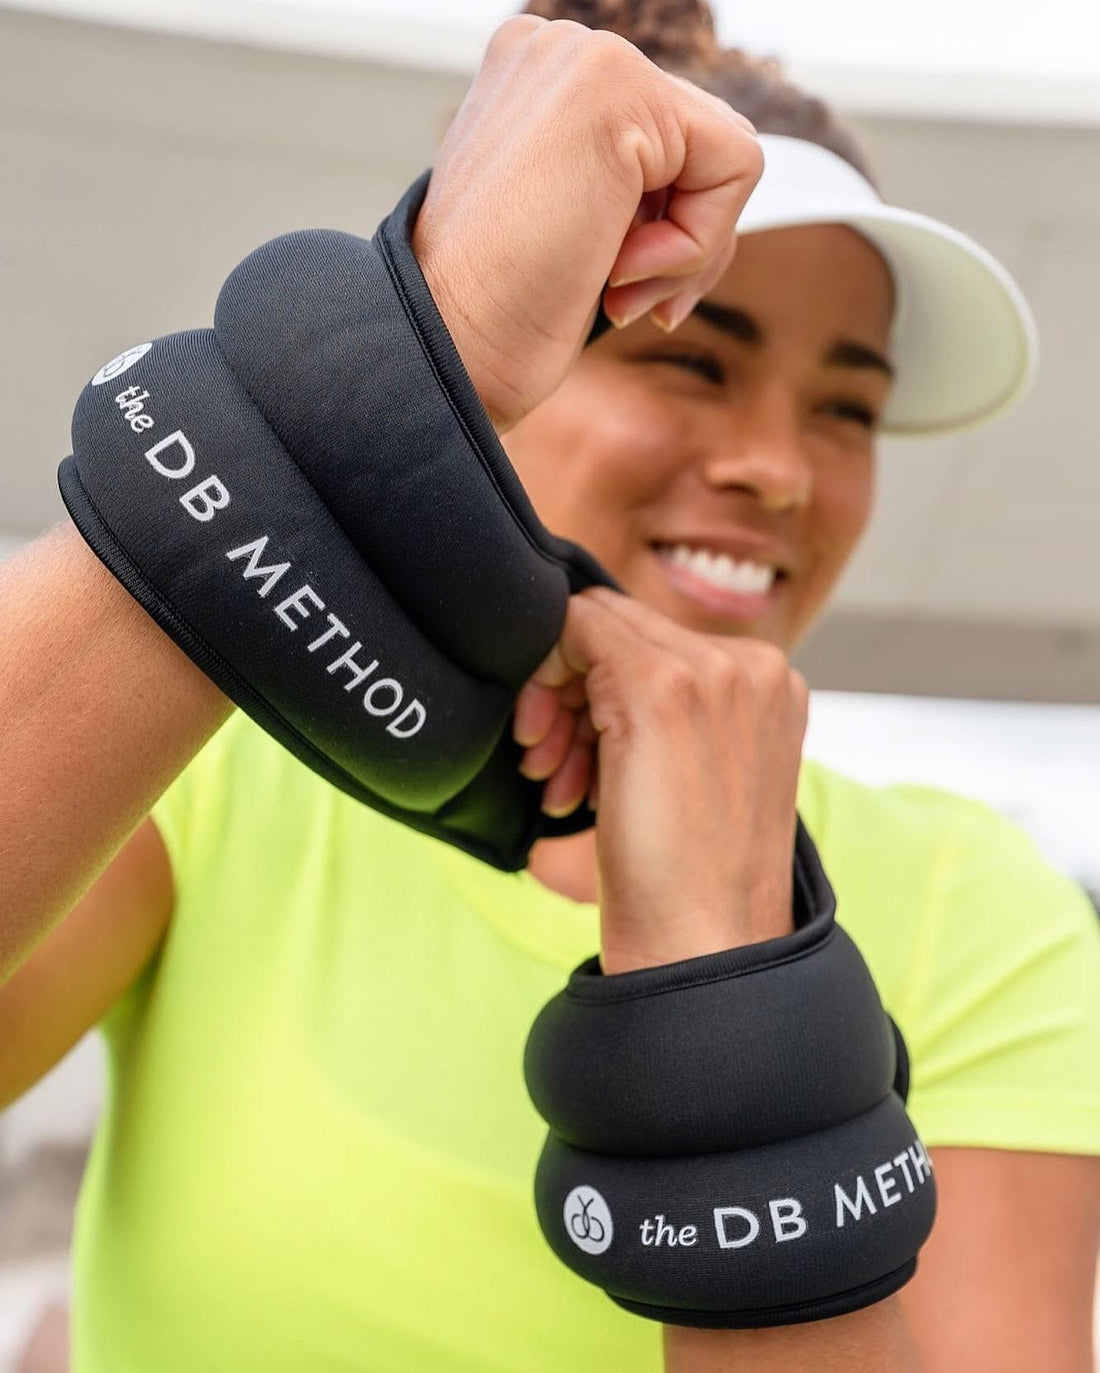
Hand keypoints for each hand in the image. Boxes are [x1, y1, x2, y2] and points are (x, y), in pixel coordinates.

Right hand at [412, 14, 761, 429]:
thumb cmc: (501, 313)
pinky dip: (695, 243)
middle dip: (684, 244)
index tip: (612, 289)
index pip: (668, 142)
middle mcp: (559, 50)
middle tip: (621, 302)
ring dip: (686, 254)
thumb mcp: (568, 227)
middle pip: (704, 146)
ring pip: (724, 157)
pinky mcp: (620, 90)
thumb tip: (717, 172)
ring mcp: (587, 60)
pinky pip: (735, 165)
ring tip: (613, 290)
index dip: (662, 232)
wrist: (448, 348)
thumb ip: (628, 185)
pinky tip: (618, 271)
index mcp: (538, 79)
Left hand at [513, 588, 808, 972]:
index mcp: (771, 683)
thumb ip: (673, 709)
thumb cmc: (690, 880)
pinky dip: (544, 692)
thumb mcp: (696, 773)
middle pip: (623, 628)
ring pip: (594, 628)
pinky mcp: (662, 687)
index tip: (569, 752)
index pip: (656, 640)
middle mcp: (751, 665)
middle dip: (570, 693)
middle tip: (547, 763)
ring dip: (557, 706)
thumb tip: (596, 667)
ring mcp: (712, 671)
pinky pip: (576, 631)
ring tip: (553, 780)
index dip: (596, 686)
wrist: (702, 945)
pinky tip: (551, 771)